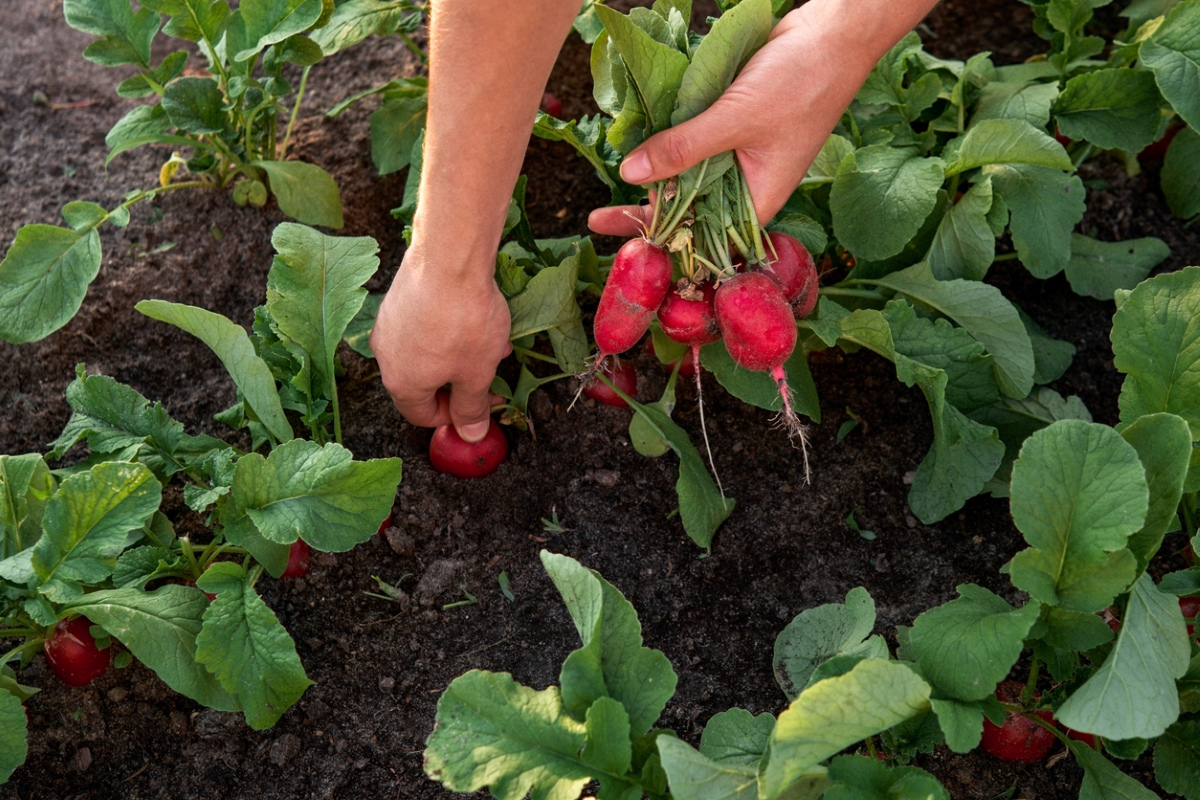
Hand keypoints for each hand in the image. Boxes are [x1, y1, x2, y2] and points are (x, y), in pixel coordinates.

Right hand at [370, 246, 511, 441]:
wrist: (449, 257)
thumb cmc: (463, 321)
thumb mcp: (477, 374)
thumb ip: (472, 408)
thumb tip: (470, 435)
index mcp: (402, 383)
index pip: (422, 416)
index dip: (455, 417)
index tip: (481, 406)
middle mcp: (386, 356)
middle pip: (424, 383)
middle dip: (461, 382)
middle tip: (491, 374)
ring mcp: (389, 324)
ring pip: (427, 352)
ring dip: (460, 354)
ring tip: (492, 342)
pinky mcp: (398, 298)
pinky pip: (424, 325)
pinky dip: (448, 329)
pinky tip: (476, 315)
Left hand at [589, 0, 899, 236]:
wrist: (832, 33)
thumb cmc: (802, 81)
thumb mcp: (736, 118)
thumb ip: (683, 148)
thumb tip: (631, 174)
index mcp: (758, 199)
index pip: (704, 235)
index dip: (663, 242)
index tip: (624, 245)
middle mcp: (747, 185)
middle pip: (690, 210)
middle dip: (649, 213)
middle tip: (596, 220)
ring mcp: (737, 156)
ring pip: (688, 176)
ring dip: (655, 177)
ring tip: (609, 188)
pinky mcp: (728, 127)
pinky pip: (692, 144)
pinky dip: (668, 144)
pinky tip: (636, 147)